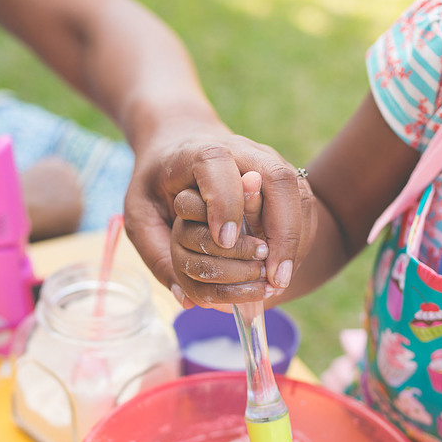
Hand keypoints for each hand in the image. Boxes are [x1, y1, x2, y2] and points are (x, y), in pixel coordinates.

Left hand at [124, 125, 311, 304]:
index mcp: (200, 152)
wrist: (180, 141)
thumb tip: (188, 300)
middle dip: (280, 231)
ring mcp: (269, 163)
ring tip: (280, 280)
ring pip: (298, 194)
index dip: (225, 203)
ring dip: (295, 241)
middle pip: (277, 179)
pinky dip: (299, 241)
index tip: (225, 241)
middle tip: (273, 278)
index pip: (218, 165)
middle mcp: (243, 151)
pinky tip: (284, 269)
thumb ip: (155, 253)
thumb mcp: (138, 213)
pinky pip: (303, 208)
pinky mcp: (283, 180)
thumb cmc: (157, 183)